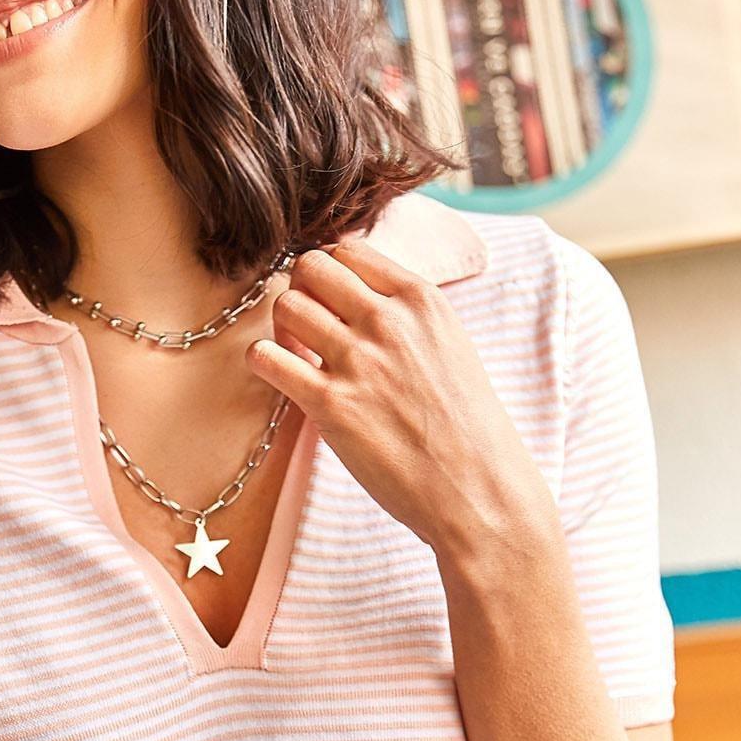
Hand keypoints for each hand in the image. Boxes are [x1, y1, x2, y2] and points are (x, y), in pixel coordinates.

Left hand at [244, 240, 553, 554]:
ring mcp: (358, 361)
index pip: (349, 250)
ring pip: (285, 304)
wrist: (478, 489)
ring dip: (281, 327)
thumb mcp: (451, 347)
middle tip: (308, 326)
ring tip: (296, 355)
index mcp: (422, 300)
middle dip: (301, 291)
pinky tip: (282, 377)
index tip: (330, 302)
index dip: (330, 275)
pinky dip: (263, 360)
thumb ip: (408, 317)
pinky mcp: (330, 404)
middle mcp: (388, 321)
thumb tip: (358, 301)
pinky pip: (266, 356)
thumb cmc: (467, 428)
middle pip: (310, 267)